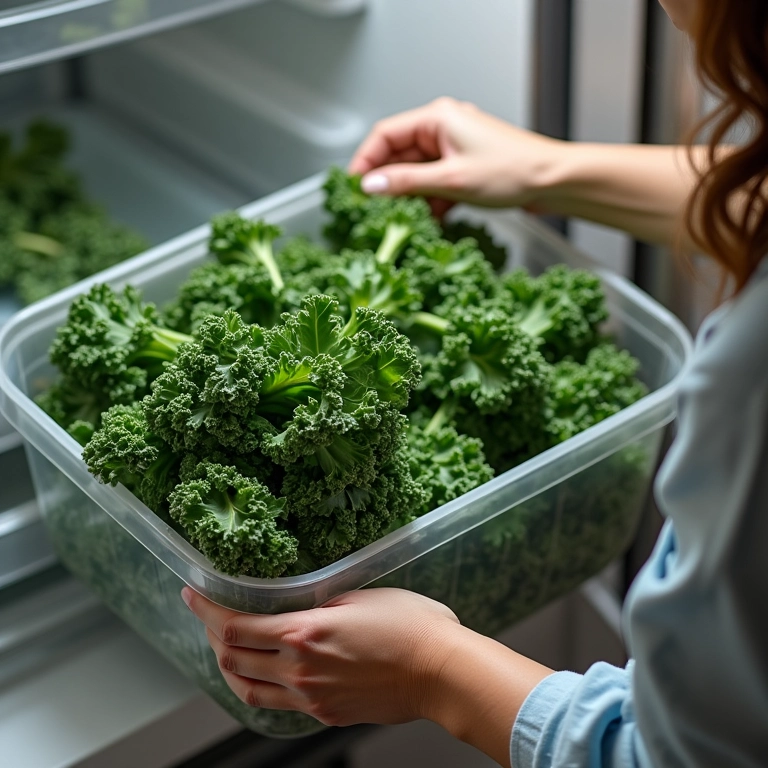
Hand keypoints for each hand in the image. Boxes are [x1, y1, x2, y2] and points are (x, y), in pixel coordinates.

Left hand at [181, 586, 460, 726]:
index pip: (236, 626)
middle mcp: (300, 669)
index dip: (206, 610)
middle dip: (212, 635)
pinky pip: (278, 703)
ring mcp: (311, 697)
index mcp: (306, 632)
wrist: (441, 672)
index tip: (192, 594)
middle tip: (210, 617)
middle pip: (233, 658)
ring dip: (230, 666)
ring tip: (229, 648)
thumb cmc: (411, 626)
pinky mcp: (326, 713)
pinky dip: (260, 685)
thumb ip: (320, 605)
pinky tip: (267, 672)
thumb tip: (300, 608)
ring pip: (247, 688)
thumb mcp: (360, 596)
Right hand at [349, 97, 565, 215]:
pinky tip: (430, 219)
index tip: (353, 187)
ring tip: (405, 219)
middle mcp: (444, 129)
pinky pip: (434, 184)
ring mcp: (454, 149)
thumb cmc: (514, 170)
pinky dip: (430, 202)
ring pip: (417, 174)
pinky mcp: (463, 169)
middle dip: (389, 184)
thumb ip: (407, 184)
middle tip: (373, 209)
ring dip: (411, 197)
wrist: (553, 182)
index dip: (365, 162)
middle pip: (399, 156)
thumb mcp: (451, 180)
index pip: (385, 135)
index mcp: (437, 118)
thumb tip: (371, 185)